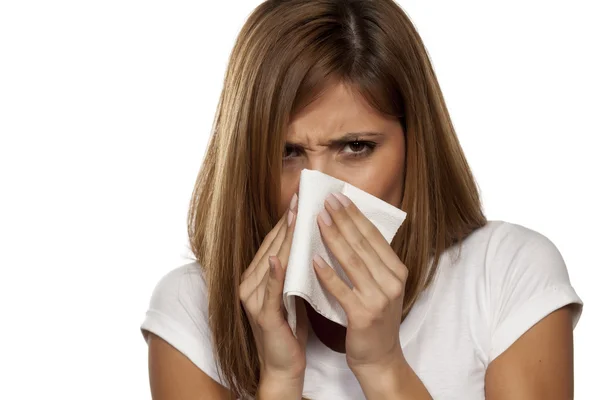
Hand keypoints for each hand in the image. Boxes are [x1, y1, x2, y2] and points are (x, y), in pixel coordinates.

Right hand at [239, 193, 308, 388]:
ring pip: (271, 262)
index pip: (275, 242)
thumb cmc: (293, 325)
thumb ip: (297, 266)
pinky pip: (269, 290)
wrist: (285, 364)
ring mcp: (252, 299)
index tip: (302, 198)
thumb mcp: (295, 289)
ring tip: (297, 217)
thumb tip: (315, 238)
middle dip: (288, 222)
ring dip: (284, 240)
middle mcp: (249, 283)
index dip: (288, 220)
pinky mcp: (261, 315)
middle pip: (272, 246)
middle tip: (302, 198)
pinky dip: (273, 274)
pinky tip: (279, 258)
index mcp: (258, 275)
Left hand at [312, 192, 407, 374]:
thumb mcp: (380, 286)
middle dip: (342, 219)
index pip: (373, 236)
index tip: (338, 197)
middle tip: (324, 200)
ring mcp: (379, 299)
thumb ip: (370, 261)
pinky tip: (314, 259)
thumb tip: (349, 228)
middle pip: (362, 244)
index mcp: (397, 270)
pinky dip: (327, 274)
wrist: (379, 358)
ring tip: (318, 220)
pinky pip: (341, 290)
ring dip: (333, 238)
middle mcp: (392, 281)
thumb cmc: (374, 319)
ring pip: (352, 262)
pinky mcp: (364, 315)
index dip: (355, 215)